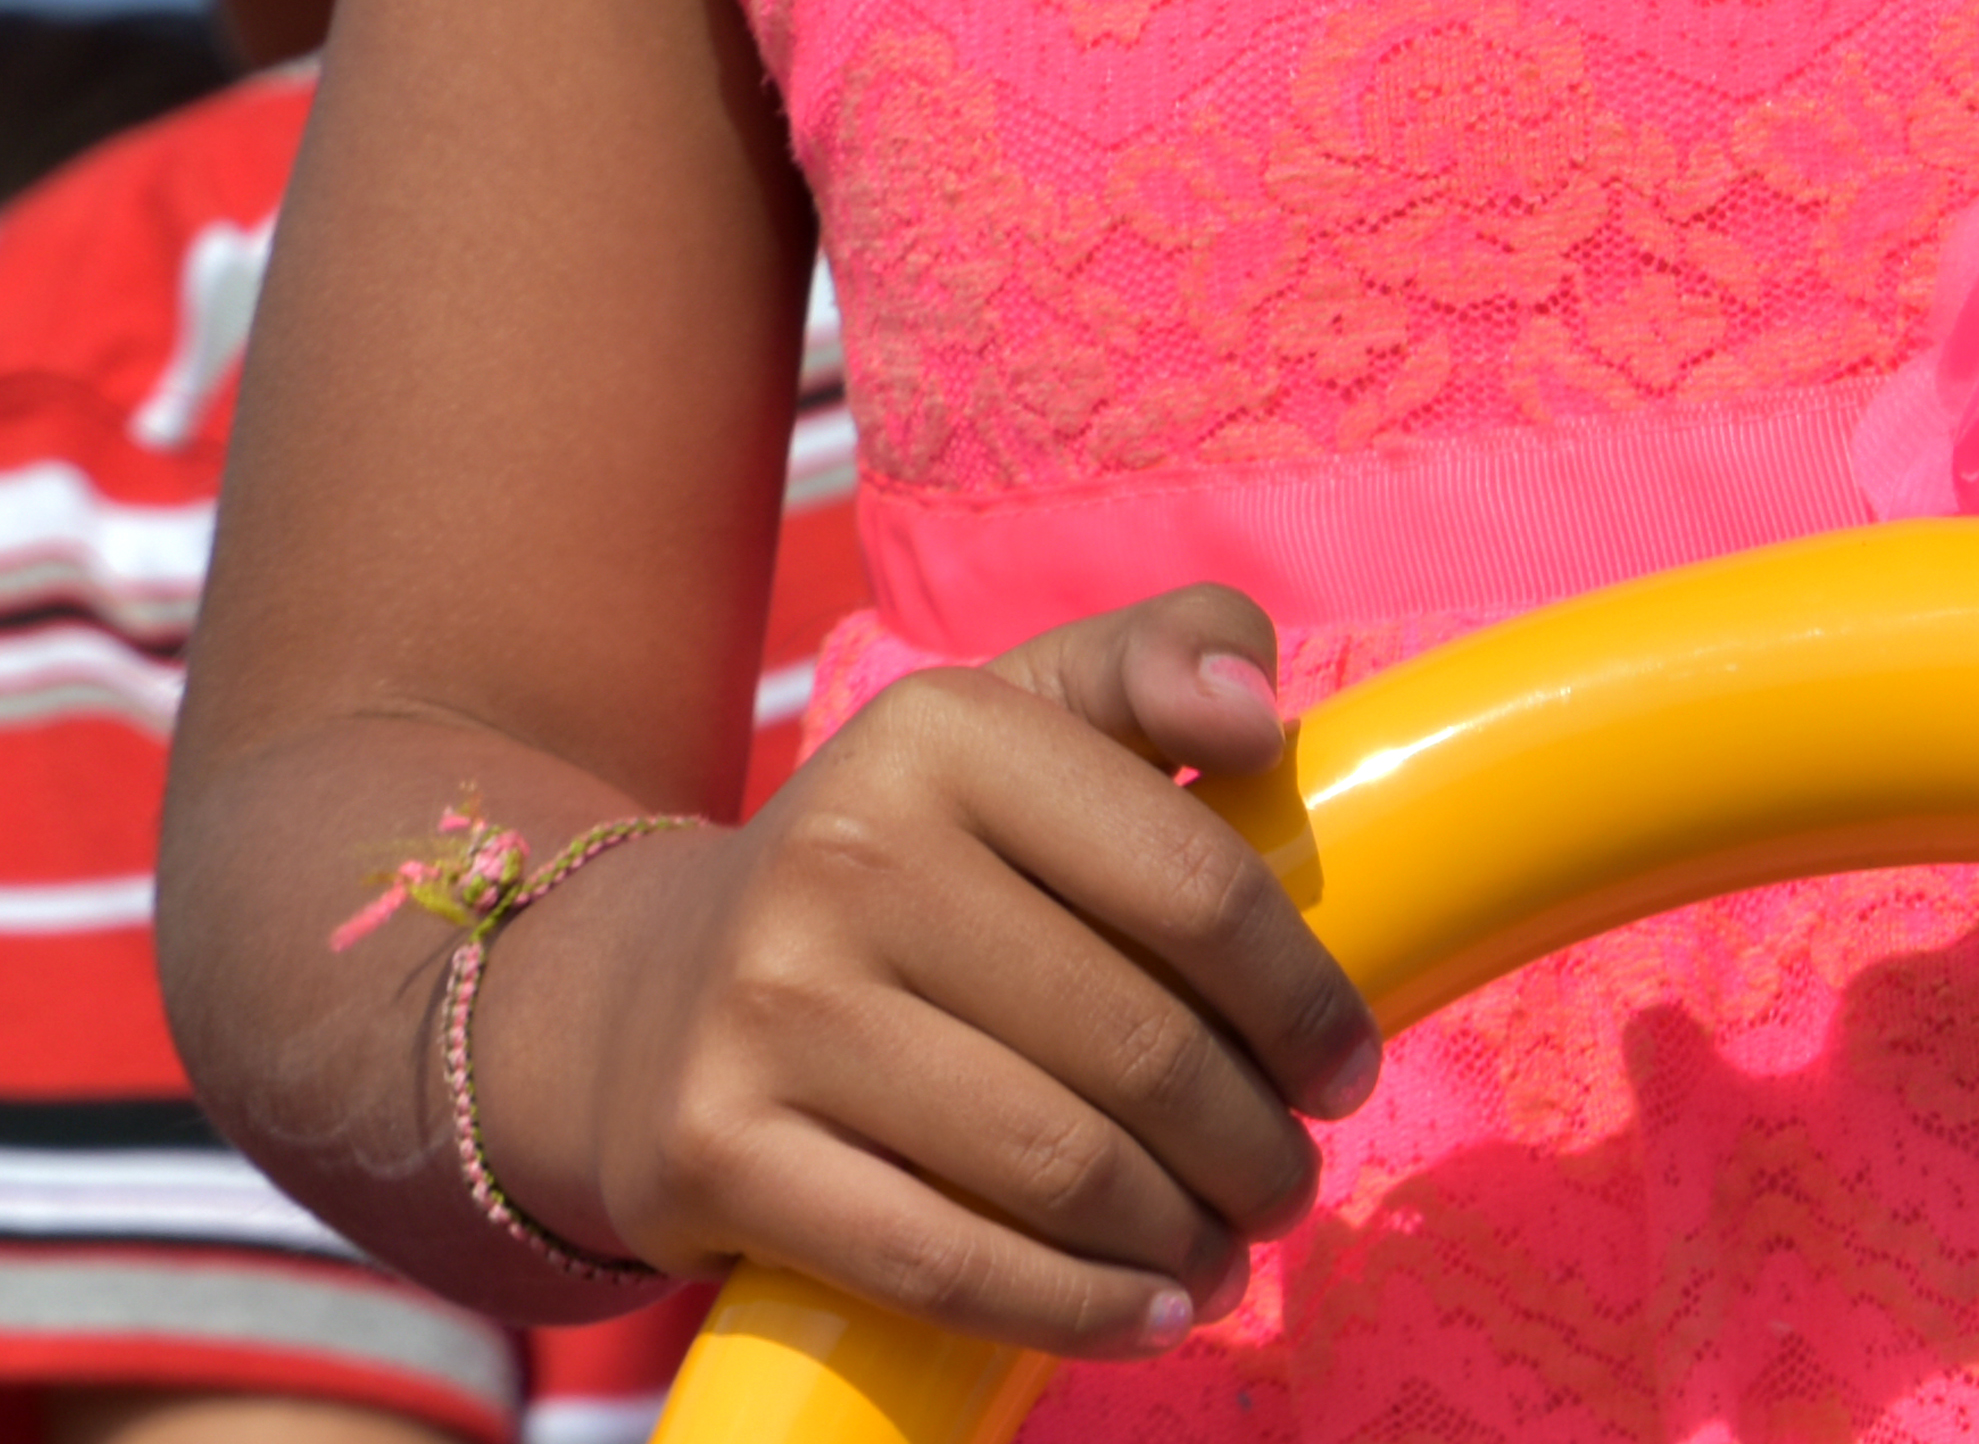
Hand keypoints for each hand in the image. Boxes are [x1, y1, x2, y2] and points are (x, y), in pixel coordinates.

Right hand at [498, 587, 1382, 1357]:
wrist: (638, 996)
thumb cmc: (893, 867)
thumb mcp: (1005, 727)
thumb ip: (1150, 666)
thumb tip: (1253, 714)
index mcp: (938, 729)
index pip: (1195, 882)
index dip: (1305, 998)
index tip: (1341, 1066)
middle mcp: (843, 851)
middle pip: (1144, 1049)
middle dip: (1257, 1146)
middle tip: (1282, 1179)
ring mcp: (770, 1007)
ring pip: (1064, 1171)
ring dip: (1186, 1240)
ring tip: (1221, 1246)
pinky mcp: (718, 1148)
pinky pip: (952, 1268)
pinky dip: (1083, 1313)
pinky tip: (1147, 1311)